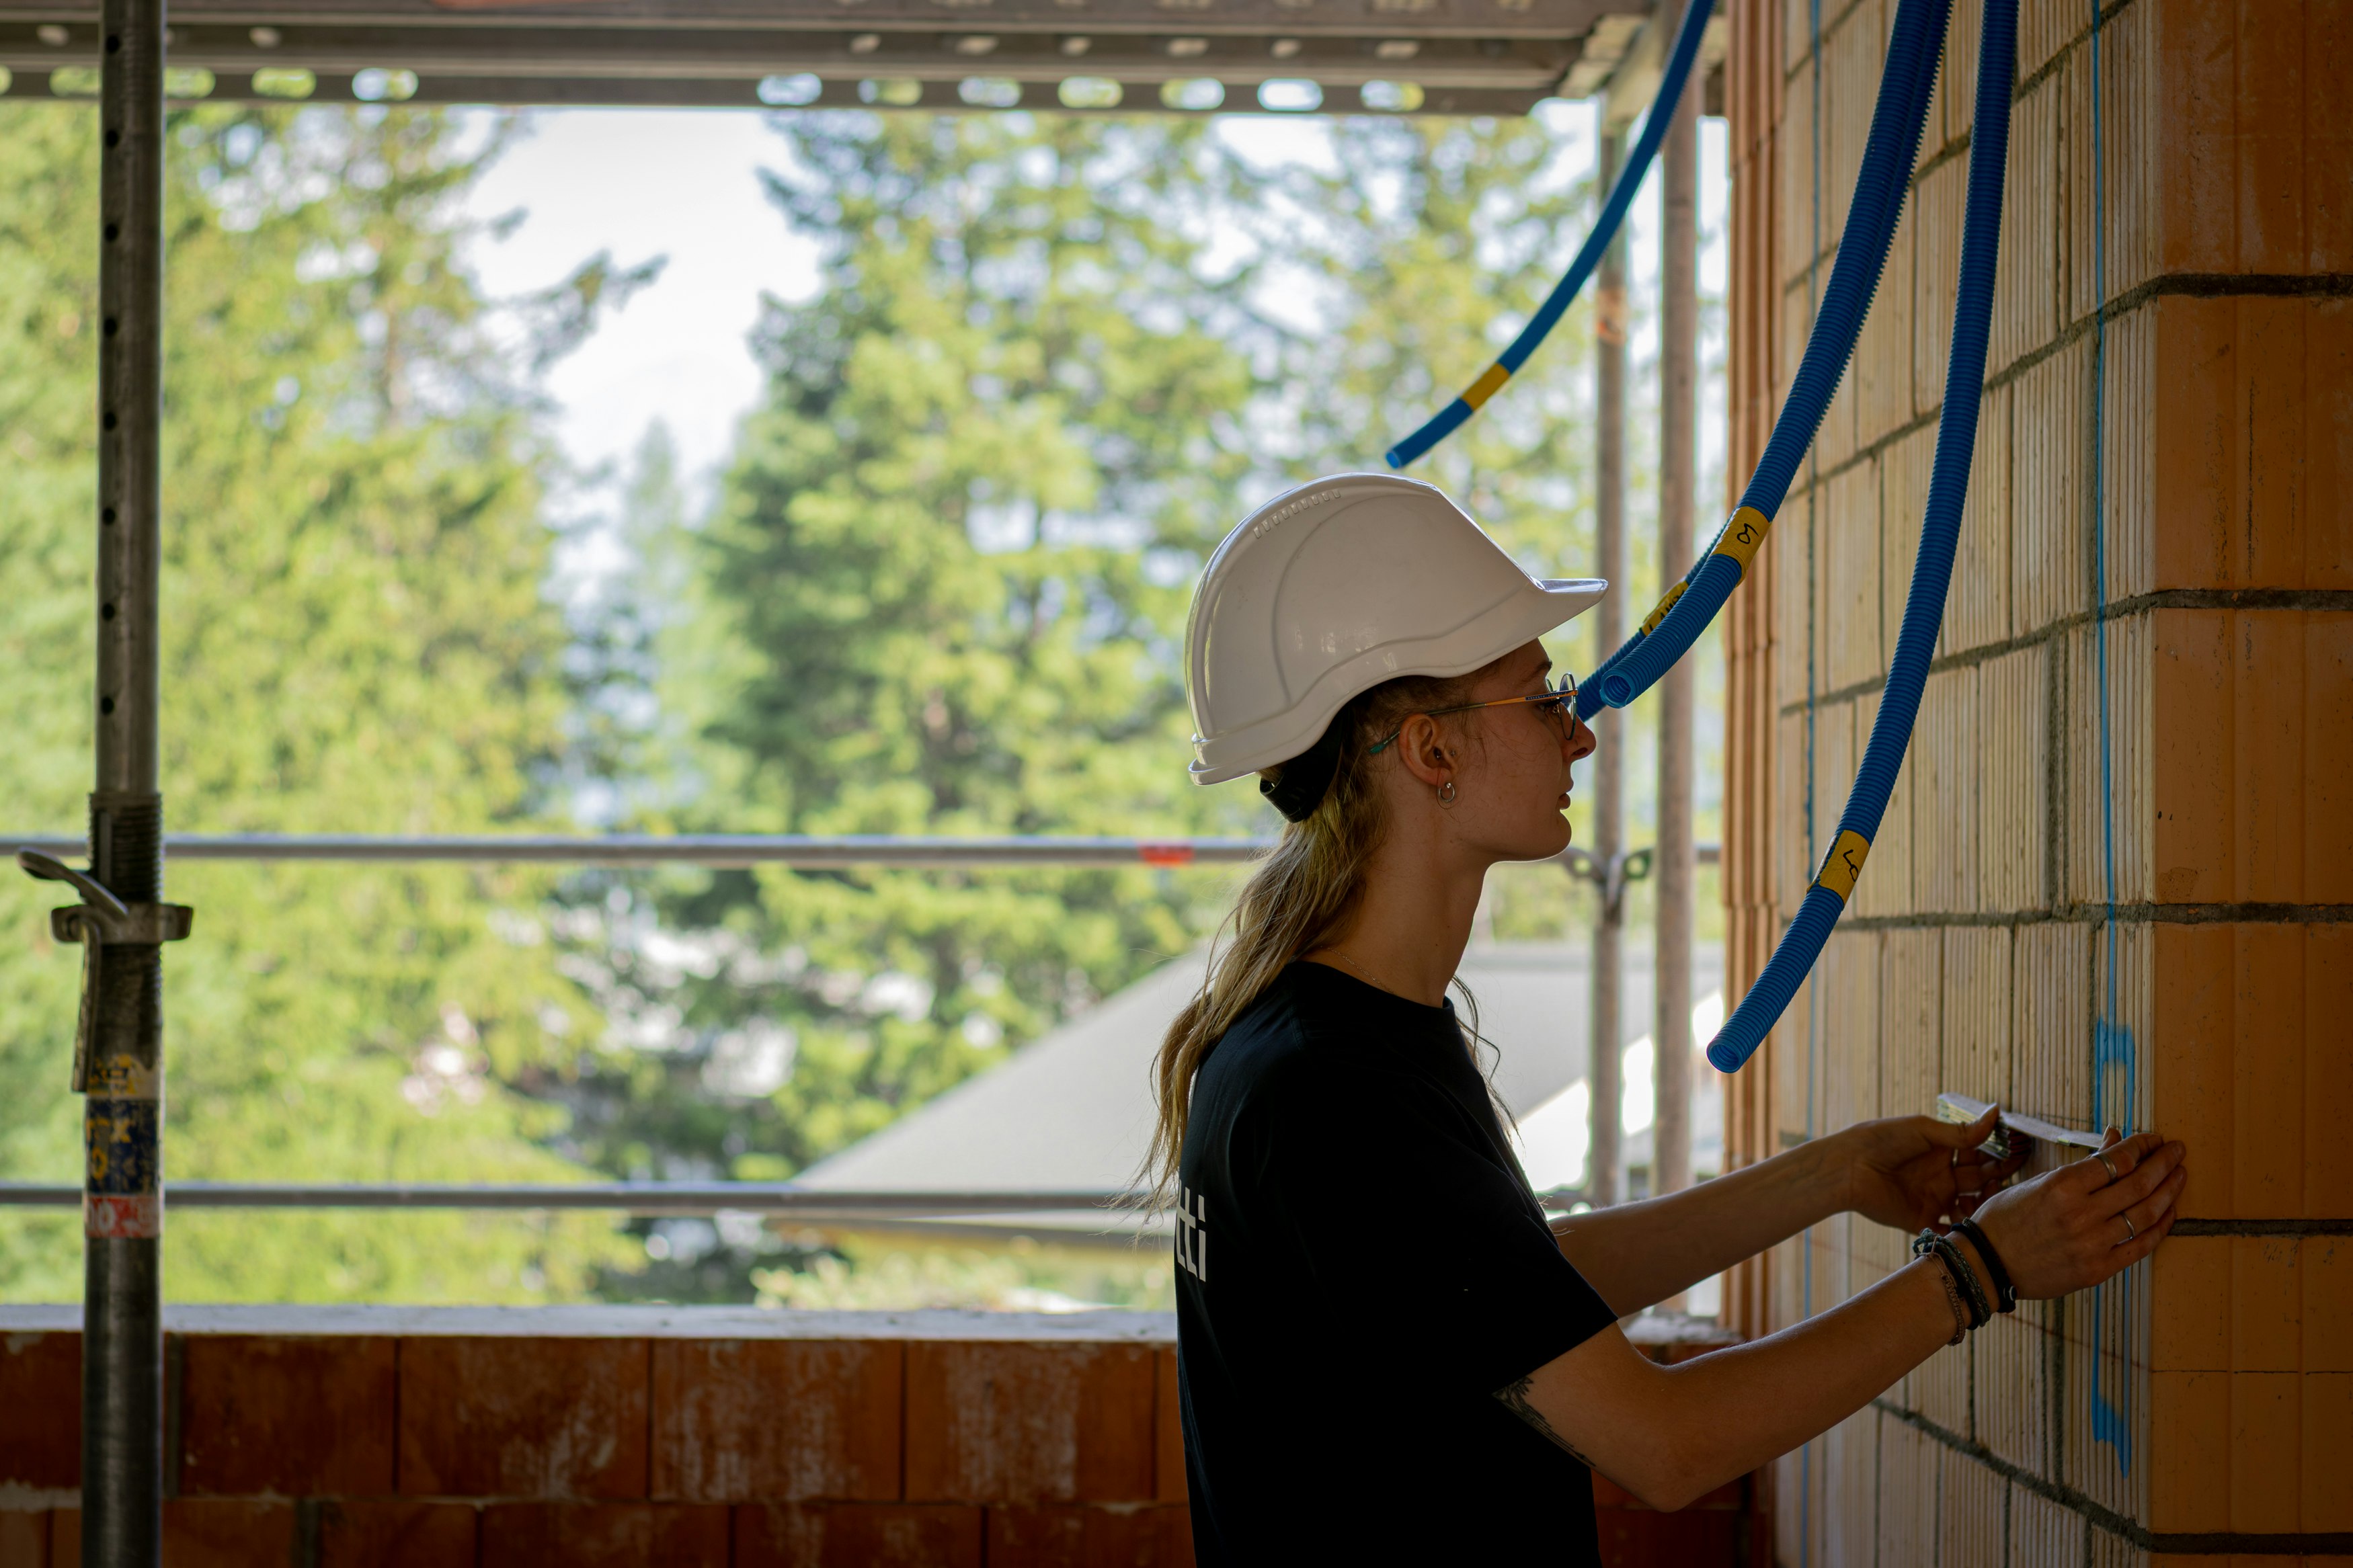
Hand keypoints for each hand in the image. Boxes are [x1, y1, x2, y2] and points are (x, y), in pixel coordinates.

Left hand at [1834, 1107, 2026, 1232]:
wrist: (1849, 1166)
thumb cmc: (1882, 1139)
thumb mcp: (1924, 1131)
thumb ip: (1961, 1132)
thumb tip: (1995, 1113)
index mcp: (1941, 1150)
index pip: (1978, 1153)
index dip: (1997, 1152)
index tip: (2019, 1149)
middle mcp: (1941, 1175)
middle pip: (1978, 1180)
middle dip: (1996, 1178)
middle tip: (2012, 1177)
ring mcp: (1933, 1198)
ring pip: (1970, 1207)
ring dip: (1984, 1206)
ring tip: (1993, 1201)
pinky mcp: (1921, 1220)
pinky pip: (1948, 1231)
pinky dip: (1963, 1232)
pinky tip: (1978, 1227)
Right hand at [1961, 1129, 2184, 1299]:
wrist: (1986, 1264)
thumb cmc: (2005, 1218)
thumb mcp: (2038, 1182)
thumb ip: (2082, 1165)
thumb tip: (2115, 1140)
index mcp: (2061, 1186)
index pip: (2116, 1160)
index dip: (2141, 1146)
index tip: (2153, 1139)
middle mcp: (2080, 1213)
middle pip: (2138, 1183)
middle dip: (2163, 1163)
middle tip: (2178, 1150)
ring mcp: (2092, 1244)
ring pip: (2145, 1213)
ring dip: (2169, 1191)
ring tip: (2180, 1175)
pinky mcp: (2098, 1270)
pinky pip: (2140, 1246)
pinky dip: (2160, 1227)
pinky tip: (2169, 1212)